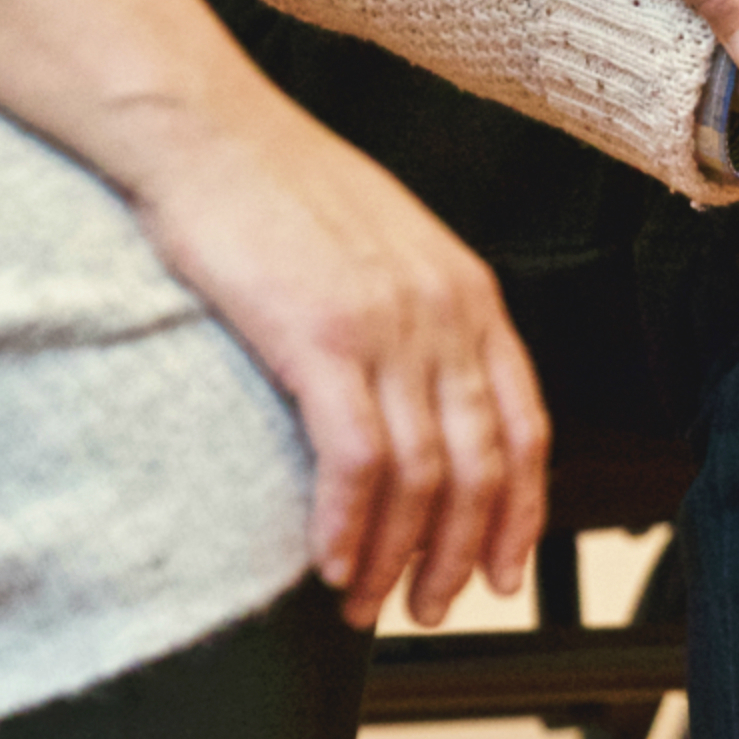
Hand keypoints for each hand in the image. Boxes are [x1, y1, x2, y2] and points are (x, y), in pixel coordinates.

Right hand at [122, 95, 548, 630]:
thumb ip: (424, 319)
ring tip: (369, 603)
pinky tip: (330, 561)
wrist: (210, 132)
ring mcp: (389, 324)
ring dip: (398, 555)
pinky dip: (349, 524)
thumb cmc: (284, 189)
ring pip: (424, 473)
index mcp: (473, 294)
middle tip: (431, 606)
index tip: (502, 568)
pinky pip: (357, 457)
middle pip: (484, 464)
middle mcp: (448, 313)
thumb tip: (428, 398)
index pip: (527, 426)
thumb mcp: (389, 249)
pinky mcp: (321, 335)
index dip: (522, 511)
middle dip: (461, 552)